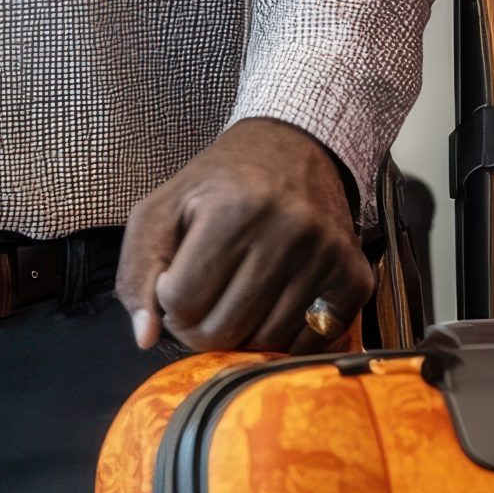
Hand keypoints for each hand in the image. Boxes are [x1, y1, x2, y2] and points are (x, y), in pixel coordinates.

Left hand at [116, 118, 372, 352]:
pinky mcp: (355, 277)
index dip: (169, 299)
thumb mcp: (165, 206)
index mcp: (234, 208)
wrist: (294, 147)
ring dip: (241, 335)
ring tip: (236, 296)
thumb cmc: (221, 183)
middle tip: (205, 295)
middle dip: (200, 326)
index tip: (178, 278)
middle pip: (222, 332)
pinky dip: (283, 338)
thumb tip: (146, 338)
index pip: (181, 303)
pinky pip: (307, 344)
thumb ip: (138, 270)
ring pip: (264, 345)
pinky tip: (272, 304)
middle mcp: (288, 230)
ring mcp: (326, 255)